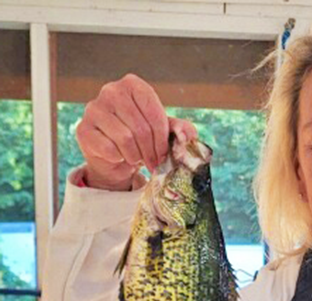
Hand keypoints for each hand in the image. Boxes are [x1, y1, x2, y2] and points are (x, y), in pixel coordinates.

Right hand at [76, 73, 197, 190]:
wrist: (115, 155)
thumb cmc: (142, 137)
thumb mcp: (164, 130)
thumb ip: (180, 129)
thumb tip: (187, 135)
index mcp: (133, 85)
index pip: (154, 114)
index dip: (163, 139)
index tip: (165, 153)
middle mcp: (111, 91)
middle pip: (140, 128)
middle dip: (151, 151)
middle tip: (154, 162)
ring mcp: (94, 108)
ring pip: (124, 138)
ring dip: (136, 155)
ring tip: (137, 158)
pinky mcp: (83, 129)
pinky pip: (108, 148)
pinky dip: (119, 158)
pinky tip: (119, 156)